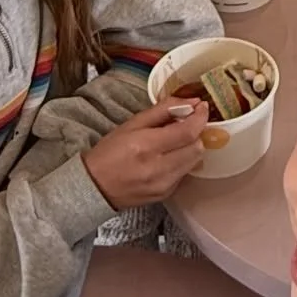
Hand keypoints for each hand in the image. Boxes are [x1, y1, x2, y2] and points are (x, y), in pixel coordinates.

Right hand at [82, 98, 209, 209]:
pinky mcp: (166, 194)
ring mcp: (163, 184)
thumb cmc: (109, 152)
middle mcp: (158, 168)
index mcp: (146, 146)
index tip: (202, 107)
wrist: (94, 187)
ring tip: (175, 142)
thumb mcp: (132, 124)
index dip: (200, 117)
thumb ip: (164, 110)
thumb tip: (192, 102)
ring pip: (195, 161)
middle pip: (197, 147)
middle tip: (186, 125)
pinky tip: (167, 158)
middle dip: (195, 133)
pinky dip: (182, 162)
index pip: (188, 131)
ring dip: (190, 147)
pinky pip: (185, 173)